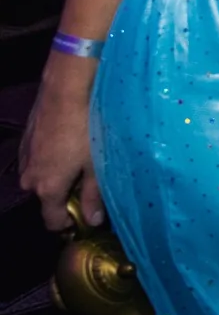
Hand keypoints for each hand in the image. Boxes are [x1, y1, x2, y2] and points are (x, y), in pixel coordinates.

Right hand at [20, 63, 99, 230]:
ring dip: (58, 175)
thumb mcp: (97, 165)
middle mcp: (30, 178)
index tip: (85, 217)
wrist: (66, 90)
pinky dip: (52, 159)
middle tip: (90, 181)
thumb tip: (93, 221)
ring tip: (82, 160)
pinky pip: (38, 160)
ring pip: (42, 177)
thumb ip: (93, 196)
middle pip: (46, 198)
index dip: (68, 223)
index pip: (51, 221)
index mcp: (47, 189)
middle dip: (65, 195)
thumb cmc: (86, 129)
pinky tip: (69, 145)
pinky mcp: (26, 141)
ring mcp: (25, 158)